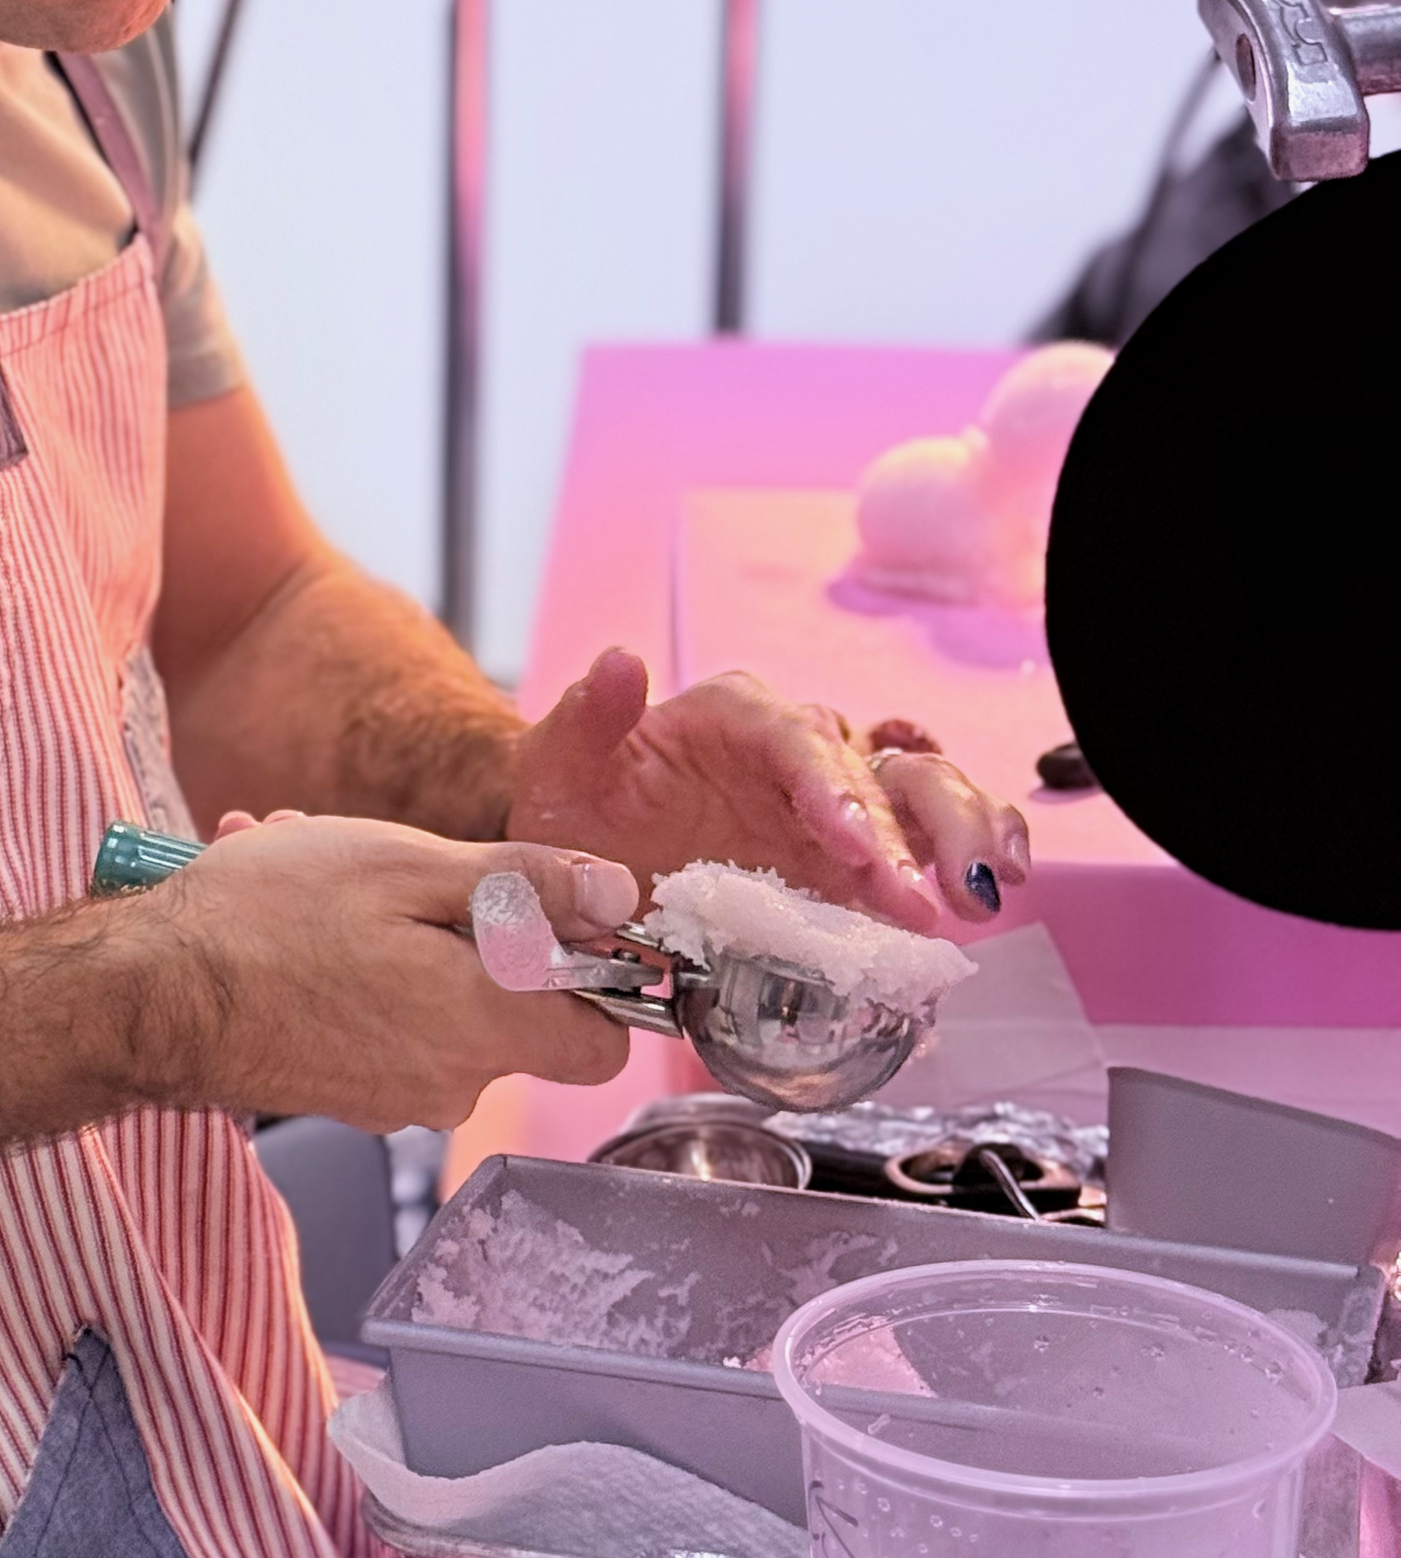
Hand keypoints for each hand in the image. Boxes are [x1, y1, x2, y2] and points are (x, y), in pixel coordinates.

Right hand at [119, 811, 637, 1130]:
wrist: (148, 996)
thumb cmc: (268, 920)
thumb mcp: (406, 866)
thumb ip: (525, 888)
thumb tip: (619, 896)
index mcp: (483, 1028)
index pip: (603, 1040)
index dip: (594, 971)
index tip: (551, 912)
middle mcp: (451, 1083)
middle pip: (513, 1007)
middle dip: (468, 926)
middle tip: (395, 863)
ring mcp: (395, 1097)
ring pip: (439, 1001)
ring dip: (398, 932)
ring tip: (318, 868)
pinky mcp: (347, 1093)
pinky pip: (385, 1020)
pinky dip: (358, 966)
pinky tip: (293, 911)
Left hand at [506, 651, 1029, 931]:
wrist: (584, 858)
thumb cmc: (576, 807)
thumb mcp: (558, 769)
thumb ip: (586, 719)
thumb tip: (621, 661)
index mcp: (730, 717)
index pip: (793, 736)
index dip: (830, 787)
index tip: (852, 846)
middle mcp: (794, 748)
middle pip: (876, 760)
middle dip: (913, 826)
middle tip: (928, 897)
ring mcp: (835, 801)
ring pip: (922, 786)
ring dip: (959, 833)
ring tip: (981, 891)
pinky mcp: (859, 856)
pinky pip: (932, 836)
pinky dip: (974, 849)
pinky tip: (998, 882)